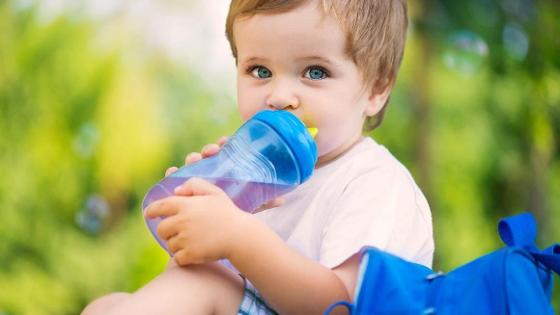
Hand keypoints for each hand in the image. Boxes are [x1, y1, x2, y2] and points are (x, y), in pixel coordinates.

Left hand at [145, 177, 251, 265]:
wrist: (240, 236)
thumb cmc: (227, 213)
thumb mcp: (214, 192)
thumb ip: (194, 185)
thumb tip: (176, 191)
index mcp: (185, 205)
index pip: (159, 207)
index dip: (151, 211)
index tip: (148, 214)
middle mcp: (182, 221)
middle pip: (162, 229)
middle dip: (167, 231)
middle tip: (179, 232)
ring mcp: (185, 239)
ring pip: (170, 245)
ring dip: (177, 245)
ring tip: (193, 242)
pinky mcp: (190, 254)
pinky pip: (177, 258)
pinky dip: (183, 257)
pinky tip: (194, 253)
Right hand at [165, 136, 284, 210]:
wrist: (218, 229)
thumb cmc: (235, 212)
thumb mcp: (250, 204)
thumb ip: (264, 201)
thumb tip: (283, 199)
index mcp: (225, 168)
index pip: (223, 151)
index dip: (222, 144)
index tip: (225, 142)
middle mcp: (209, 170)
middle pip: (206, 154)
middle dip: (207, 150)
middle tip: (210, 152)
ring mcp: (195, 178)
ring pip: (192, 164)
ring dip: (191, 159)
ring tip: (193, 161)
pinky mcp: (183, 189)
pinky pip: (175, 179)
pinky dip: (172, 173)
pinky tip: (171, 172)